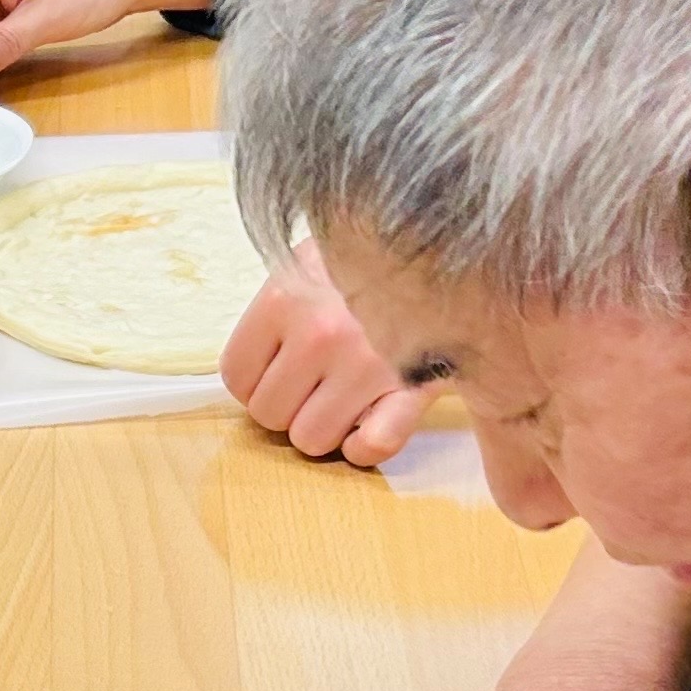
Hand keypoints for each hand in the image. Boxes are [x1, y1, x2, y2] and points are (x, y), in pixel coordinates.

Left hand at [220, 241, 425, 466]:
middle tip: (315, 381)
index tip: (278, 369)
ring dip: (325, 426)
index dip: (255, 381)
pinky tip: (370, 419)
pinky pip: (371, 448)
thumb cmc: (369, 257)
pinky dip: (365, 447)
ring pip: (312, 439)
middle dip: (288, 406)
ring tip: (345, 394)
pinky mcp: (414, 389)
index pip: (236, 377)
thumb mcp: (309, 259)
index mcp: (285, 299)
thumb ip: (275, 308)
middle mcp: (321, 333)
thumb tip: (248, 369)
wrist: (453, 242)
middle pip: (269, 415)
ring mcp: (368, 364)